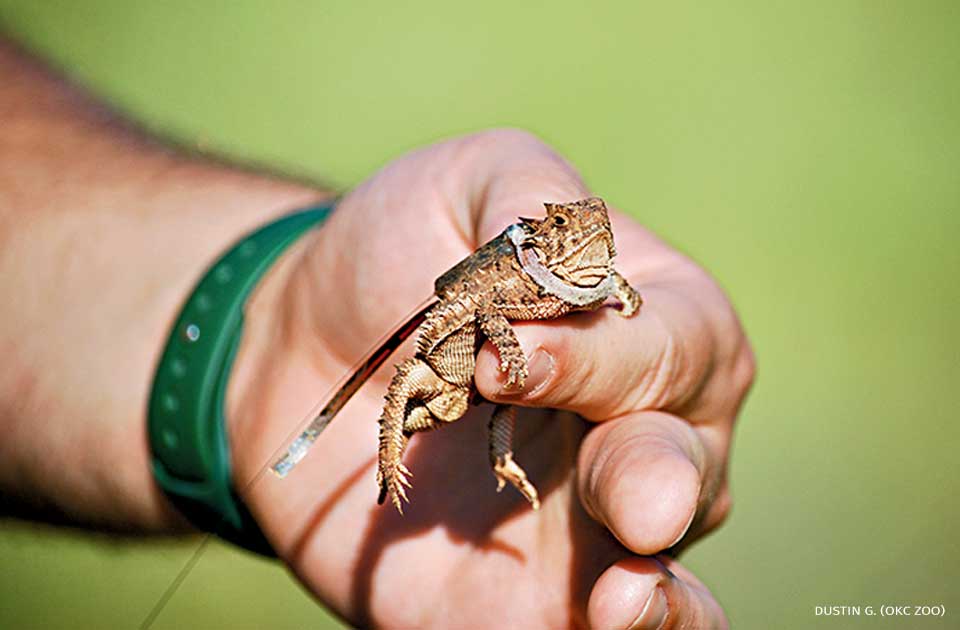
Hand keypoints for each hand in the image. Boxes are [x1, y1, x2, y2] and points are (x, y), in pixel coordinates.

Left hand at [228, 129, 753, 627]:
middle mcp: (643, 427)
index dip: (595, 360)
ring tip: (623, 596)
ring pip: (667, 570)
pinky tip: (617, 622)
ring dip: (657, 589)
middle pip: (683, 464)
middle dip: (651, 474)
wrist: (300, 348)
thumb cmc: (397, 251)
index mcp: (651, 323)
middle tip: (624, 495)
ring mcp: (594, 522)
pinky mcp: (534, 596)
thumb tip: (576, 287)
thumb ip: (533, 204)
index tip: (495, 357)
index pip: (667, 349)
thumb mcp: (467, 181)